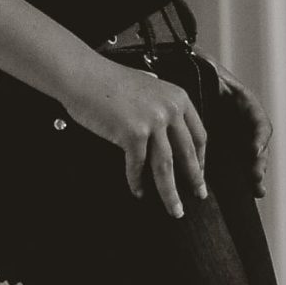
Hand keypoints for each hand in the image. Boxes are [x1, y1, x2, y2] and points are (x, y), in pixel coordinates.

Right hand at [66, 55, 208, 217]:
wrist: (83, 75)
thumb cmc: (108, 81)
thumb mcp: (147, 86)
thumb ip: (161, 104)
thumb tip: (167, 128)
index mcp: (178, 97)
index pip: (199, 134)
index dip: (201, 158)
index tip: (201, 172)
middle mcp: (170, 109)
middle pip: (187, 154)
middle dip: (194, 180)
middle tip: (199, 196)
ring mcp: (153, 121)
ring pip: (166, 166)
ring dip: (170, 192)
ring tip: (174, 209)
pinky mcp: (133, 133)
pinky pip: (138, 165)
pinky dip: (137, 182)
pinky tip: (138, 191)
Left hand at [209, 59, 272, 197]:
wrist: (189, 77)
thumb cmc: (198, 72)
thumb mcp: (205, 68)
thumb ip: (208, 69)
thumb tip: (202, 59)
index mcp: (242, 102)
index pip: (257, 120)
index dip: (258, 136)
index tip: (254, 150)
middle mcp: (244, 121)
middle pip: (257, 144)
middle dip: (258, 162)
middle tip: (255, 178)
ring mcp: (238, 135)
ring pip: (251, 157)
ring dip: (255, 173)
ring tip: (257, 189)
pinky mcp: (228, 147)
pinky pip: (239, 164)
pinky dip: (245, 178)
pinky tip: (251, 192)